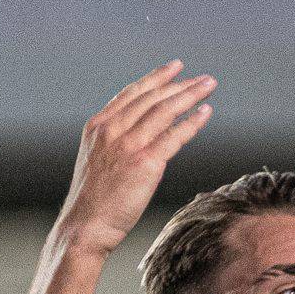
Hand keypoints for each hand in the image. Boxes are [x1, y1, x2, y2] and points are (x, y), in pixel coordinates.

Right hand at [56, 61, 216, 256]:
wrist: (85, 225)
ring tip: (209, 87)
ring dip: (190, 95)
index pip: (132, 93)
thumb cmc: (93, 201)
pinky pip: (174, 136)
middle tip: (204, 78)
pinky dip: (192, 122)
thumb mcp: (97, 160)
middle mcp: (113, 130)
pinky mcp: (145, 163)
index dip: (156, 78)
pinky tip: (205, 113)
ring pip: (165, 111)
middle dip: (181, 84)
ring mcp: (128, 145)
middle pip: (153, 98)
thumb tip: (140, 136)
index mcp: (99, 126)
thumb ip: (114, 142)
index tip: (175, 68)